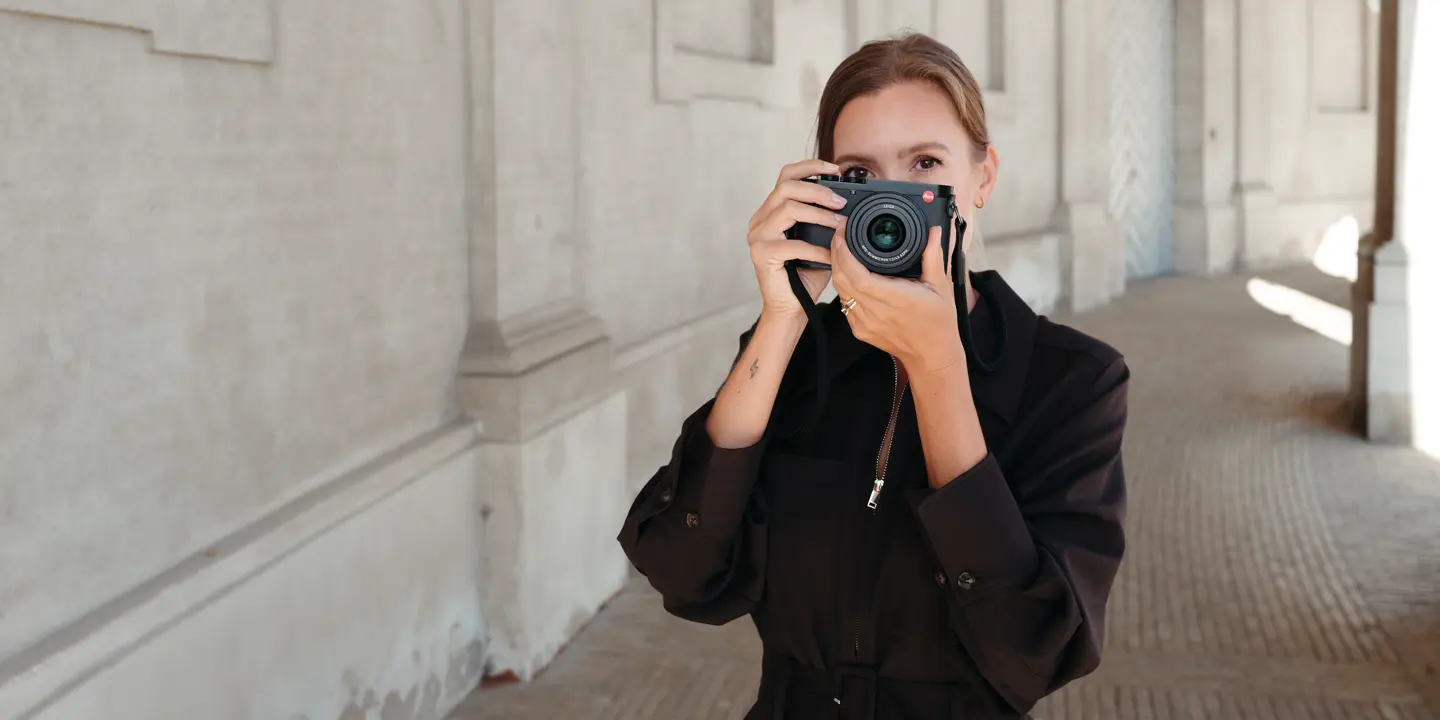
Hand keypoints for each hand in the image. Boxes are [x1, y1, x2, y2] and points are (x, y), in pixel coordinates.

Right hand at [746, 159, 848, 318]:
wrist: (791, 308)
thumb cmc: (806, 274)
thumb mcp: (818, 239)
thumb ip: (825, 219)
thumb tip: (850, 201)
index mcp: (771, 211)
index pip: (786, 176)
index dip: (810, 167)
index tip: (835, 169)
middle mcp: (760, 220)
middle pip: (786, 187)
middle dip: (818, 190)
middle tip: (841, 202)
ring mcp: (757, 236)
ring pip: (787, 208)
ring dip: (819, 215)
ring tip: (839, 224)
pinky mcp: (761, 254)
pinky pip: (792, 244)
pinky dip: (816, 249)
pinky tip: (830, 256)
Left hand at [831, 224, 966, 374]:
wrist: (932, 356)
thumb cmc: (938, 323)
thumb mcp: (941, 286)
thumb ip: (933, 256)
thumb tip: (933, 231)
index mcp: (895, 299)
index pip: (858, 277)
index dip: (844, 255)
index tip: (843, 236)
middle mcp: (876, 313)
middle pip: (842, 281)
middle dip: (836, 255)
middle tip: (840, 237)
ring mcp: (865, 323)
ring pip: (840, 292)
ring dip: (837, 270)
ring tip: (843, 251)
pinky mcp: (860, 330)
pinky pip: (844, 304)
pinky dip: (844, 287)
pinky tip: (849, 275)